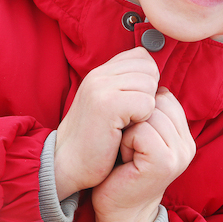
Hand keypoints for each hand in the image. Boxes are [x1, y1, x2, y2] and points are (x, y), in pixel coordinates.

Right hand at [54, 47, 159, 199]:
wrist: (66, 165)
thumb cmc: (94, 140)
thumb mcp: (108, 104)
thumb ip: (125, 85)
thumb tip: (156, 75)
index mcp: (100, 72)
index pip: (141, 56)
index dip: (147, 79)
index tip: (134, 103)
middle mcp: (99, 74)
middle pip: (149, 69)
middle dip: (149, 93)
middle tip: (131, 116)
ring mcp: (101, 87)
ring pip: (150, 85)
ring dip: (146, 108)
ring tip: (126, 123)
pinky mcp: (107, 105)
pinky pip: (146, 103)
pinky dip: (142, 120)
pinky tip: (125, 130)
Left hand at [92, 88, 195, 221]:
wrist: (117, 206)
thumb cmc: (122, 166)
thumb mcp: (142, 132)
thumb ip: (151, 109)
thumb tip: (146, 72)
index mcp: (184, 134)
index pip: (165, 96)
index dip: (141, 109)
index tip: (136, 135)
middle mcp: (188, 144)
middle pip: (158, 101)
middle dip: (135, 118)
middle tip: (130, 145)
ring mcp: (180, 154)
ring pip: (149, 114)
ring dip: (129, 130)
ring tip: (129, 152)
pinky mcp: (166, 162)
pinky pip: (141, 131)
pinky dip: (127, 142)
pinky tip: (127, 159)